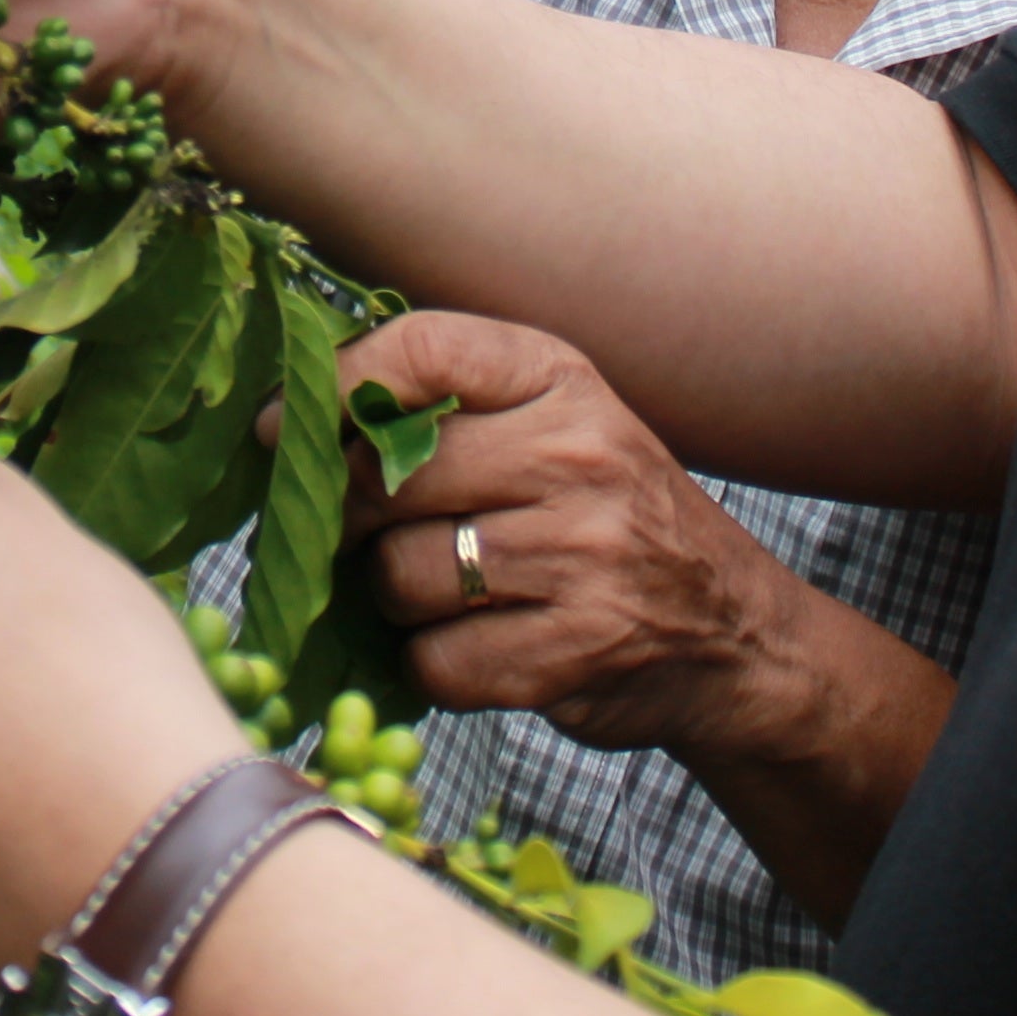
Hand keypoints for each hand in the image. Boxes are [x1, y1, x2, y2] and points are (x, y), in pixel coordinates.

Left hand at [335, 314, 835, 764]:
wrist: (733, 635)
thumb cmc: (607, 518)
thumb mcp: (553, 425)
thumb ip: (442, 409)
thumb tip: (285, 426)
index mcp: (562, 380)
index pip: (420, 349)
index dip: (332, 388)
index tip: (283, 431)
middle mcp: (580, 456)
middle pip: (386, 478)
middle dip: (349, 518)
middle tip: (357, 538)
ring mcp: (584, 557)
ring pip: (400, 575)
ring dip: (397, 599)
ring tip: (445, 594)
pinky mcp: (574, 652)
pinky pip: (436, 661)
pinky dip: (435, 666)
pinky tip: (477, 649)